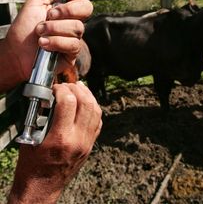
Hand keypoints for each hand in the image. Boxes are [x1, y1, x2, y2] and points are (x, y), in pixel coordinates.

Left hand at [3, 0, 92, 88]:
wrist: (16, 53)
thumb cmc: (23, 30)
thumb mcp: (32, 5)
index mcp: (64, 8)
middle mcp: (71, 21)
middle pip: (87, 8)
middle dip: (69, 10)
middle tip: (50, 15)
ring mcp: (73, 37)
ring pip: (78, 27)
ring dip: (55, 28)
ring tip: (40, 32)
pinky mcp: (72, 53)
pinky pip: (73, 44)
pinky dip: (56, 42)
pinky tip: (44, 44)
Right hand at [8, 82, 101, 203]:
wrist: (42, 189)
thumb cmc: (32, 165)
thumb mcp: (30, 138)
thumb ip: (41, 116)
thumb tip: (50, 96)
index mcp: (60, 138)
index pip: (68, 103)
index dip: (62, 89)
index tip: (55, 88)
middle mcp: (78, 139)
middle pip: (87, 103)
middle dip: (77, 89)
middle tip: (68, 86)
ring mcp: (87, 143)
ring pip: (96, 111)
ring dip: (88, 95)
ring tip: (79, 88)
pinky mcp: (90, 146)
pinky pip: (98, 122)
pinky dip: (94, 109)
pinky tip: (86, 103)